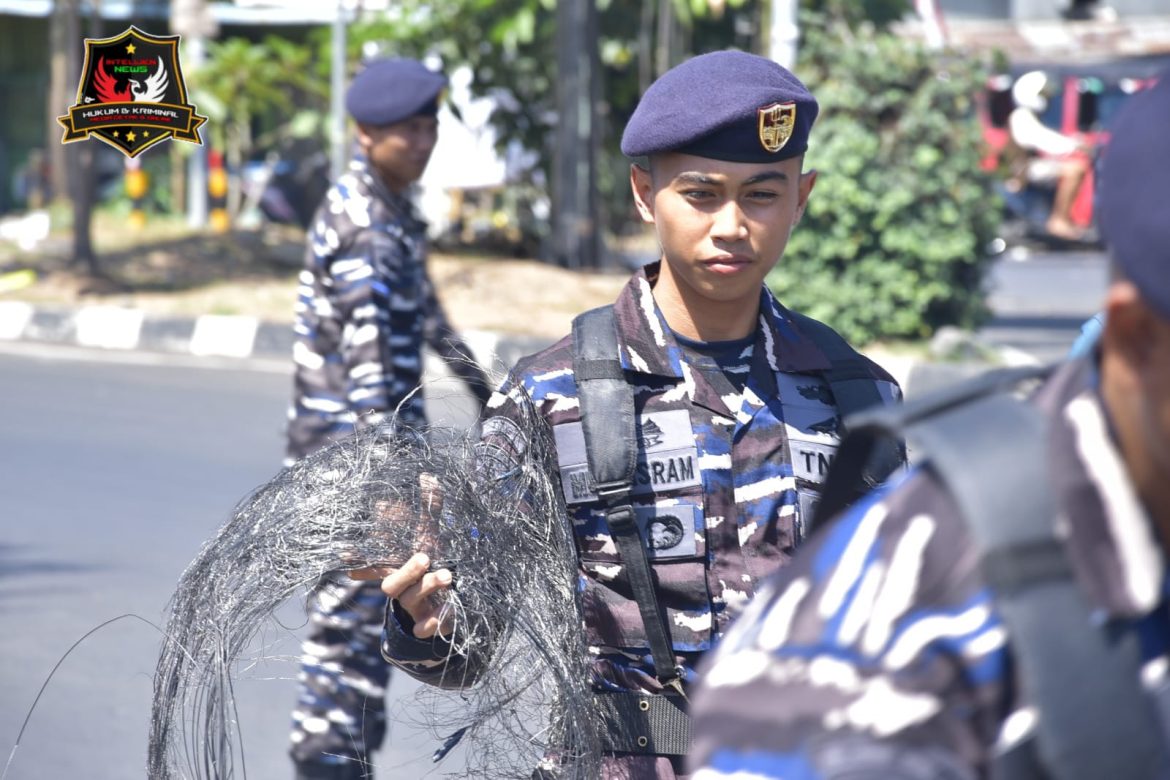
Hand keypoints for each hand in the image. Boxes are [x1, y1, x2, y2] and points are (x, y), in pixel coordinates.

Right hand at [348, 474, 453, 638]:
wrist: (444, 603)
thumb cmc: (431, 564)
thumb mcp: (431, 535)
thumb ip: (430, 508)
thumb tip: (427, 475)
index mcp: (396, 566)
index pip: (375, 563)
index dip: (359, 560)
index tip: (345, 552)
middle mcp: (401, 587)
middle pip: (391, 584)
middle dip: (406, 570)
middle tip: (424, 555)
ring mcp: (414, 606)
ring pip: (410, 600)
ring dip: (427, 586)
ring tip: (446, 575)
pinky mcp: (428, 622)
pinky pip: (426, 627)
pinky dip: (433, 622)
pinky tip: (442, 616)